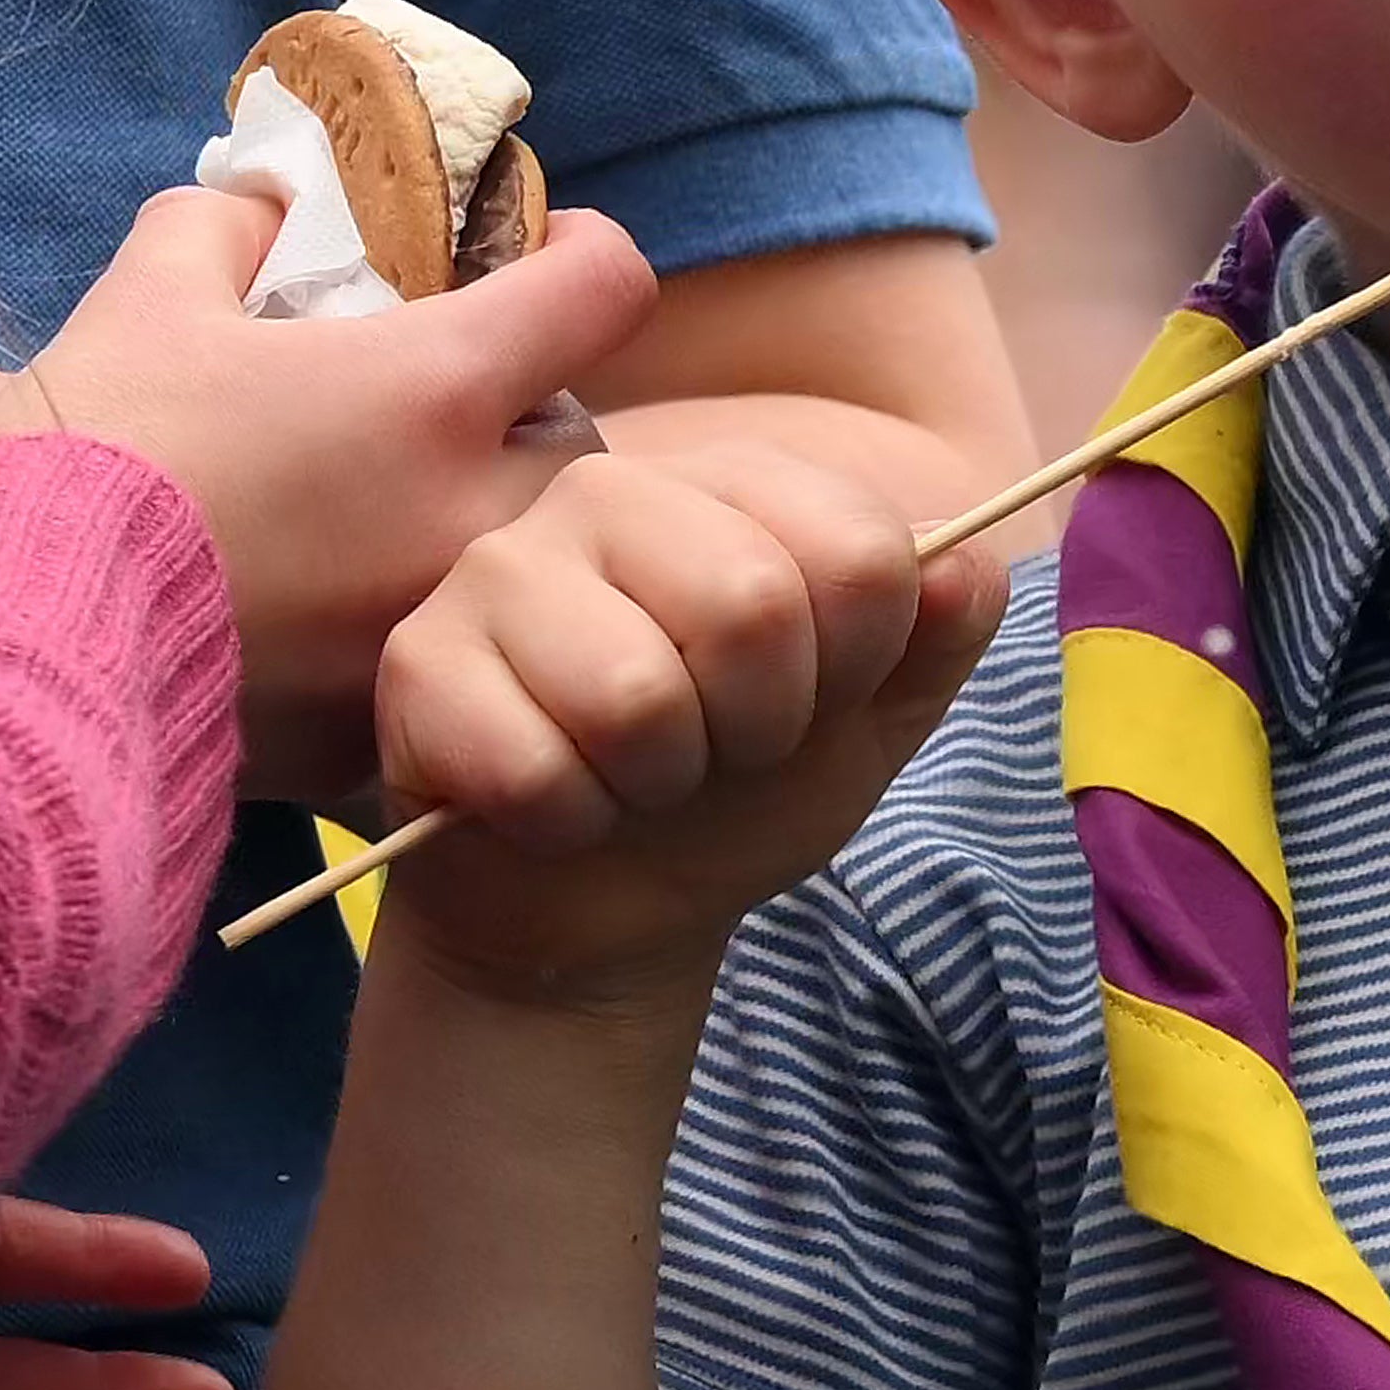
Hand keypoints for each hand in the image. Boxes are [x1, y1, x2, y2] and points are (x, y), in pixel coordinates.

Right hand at [19, 185, 661, 800]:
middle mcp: (469, 515)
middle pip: (586, 446)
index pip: (604, 290)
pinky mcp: (386, 732)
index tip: (543, 259)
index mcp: (434, 391)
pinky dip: (416, 634)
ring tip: (388, 520)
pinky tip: (331, 617)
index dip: (581, 256)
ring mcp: (438, 633)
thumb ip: (225, 227)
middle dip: (531, 419)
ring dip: (490, 532)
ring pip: (536, 570)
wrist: (6, 651)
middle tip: (447, 414)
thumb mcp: (146, 297)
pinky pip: (451, 667)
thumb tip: (267, 202)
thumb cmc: (88, 459)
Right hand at [371, 432, 1008, 1007]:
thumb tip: (967, 567)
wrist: (605, 907)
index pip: (862, 547)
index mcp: (734, 482)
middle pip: (753, 603)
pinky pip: (534, 767)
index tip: (815, 700)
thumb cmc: (739, 788)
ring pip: (636, 694)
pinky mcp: (422, 662)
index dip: (857, 664)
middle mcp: (609, 490)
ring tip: (637, 775)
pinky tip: (557, 805)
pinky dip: (570, 823)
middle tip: (719, 749)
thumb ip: (939, 632)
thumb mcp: (873, 716)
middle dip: (760, 728)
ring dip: (659, 781)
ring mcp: (501, 567)